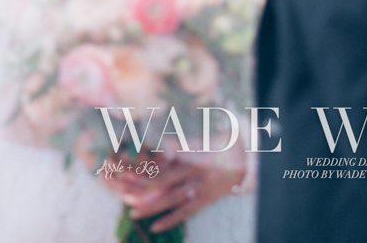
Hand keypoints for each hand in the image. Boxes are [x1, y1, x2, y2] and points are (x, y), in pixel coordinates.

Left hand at [100, 152, 243, 233]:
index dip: (144, 162)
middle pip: (164, 180)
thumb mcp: (197, 140)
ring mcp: (200, 187)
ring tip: (132, 212)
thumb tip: (156, 145)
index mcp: (190, 153)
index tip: (125, 164)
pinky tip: (155, 226)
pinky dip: (171, 220)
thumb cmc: (216, 146)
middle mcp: (194, 171)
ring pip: (172, 200)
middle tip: (121, 189)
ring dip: (151, 207)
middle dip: (142, 186)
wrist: (246, 160)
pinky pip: (187, 212)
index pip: (161, 159)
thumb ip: (177, 143)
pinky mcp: (206, 200)